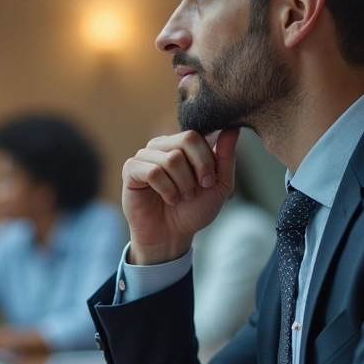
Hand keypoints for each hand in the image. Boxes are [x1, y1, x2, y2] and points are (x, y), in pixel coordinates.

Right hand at [122, 128, 239, 264]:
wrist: (172, 235)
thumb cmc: (194, 209)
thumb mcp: (219, 185)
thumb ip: (226, 156)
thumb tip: (233, 128)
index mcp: (182, 144)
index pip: (196, 136)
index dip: (206, 161)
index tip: (207, 183)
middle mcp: (163, 145)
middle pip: (186, 140)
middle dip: (195, 172)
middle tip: (193, 192)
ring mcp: (145, 155)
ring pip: (171, 159)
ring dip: (182, 185)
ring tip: (180, 198)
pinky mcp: (131, 169)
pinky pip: (152, 172)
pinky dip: (166, 190)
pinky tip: (169, 199)